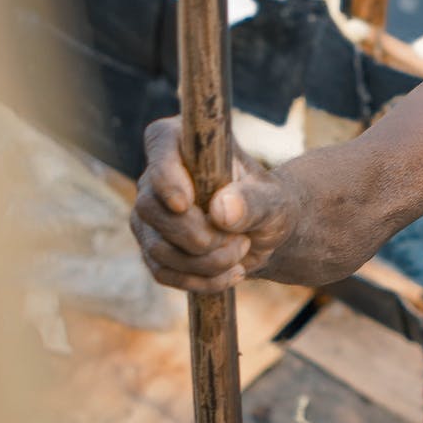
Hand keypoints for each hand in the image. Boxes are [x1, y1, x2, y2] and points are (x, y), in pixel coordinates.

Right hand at [129, 117, 297, 291]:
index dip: (165, 175)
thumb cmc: (269, 204)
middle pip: (150, 207)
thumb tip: (221, 211)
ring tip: (243, 251)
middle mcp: (156, 177)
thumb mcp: (274, 201)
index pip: (159, 142)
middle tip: (241, 241)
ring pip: (158, 247)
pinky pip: (163, 272)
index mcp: (185, 143)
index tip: (185, 203)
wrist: (265, 234)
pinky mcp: (152, 248)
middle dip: (198, 234)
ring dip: (207, 262)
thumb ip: (252, 201)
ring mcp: (149, 216)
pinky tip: (232, 274)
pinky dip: (201, 280)